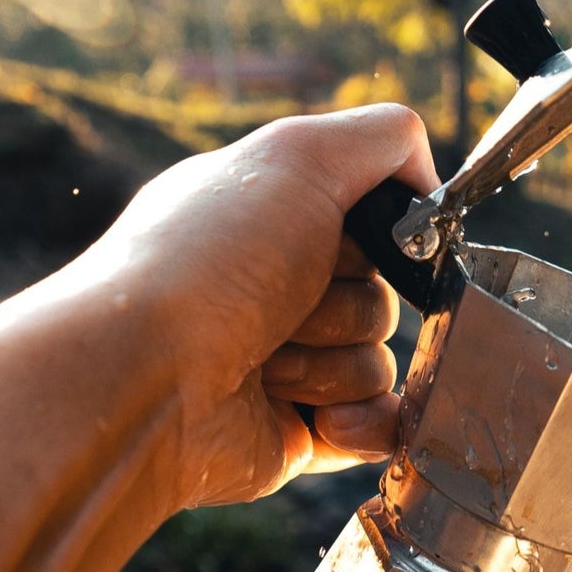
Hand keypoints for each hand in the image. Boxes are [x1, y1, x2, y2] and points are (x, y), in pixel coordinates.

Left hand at [66, 104, 438, 508]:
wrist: (140, 380)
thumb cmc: (205, 261)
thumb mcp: (297, 157)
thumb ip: (383, 139)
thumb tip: (432, 183)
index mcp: (269, 220)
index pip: (373, 219)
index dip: (376, 230)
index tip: (342, 235)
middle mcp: (273, 288)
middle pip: (383, 293)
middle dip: (344, 301)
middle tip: (282, 303)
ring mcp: (286, 364)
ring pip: (380, 360)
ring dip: (334, 362)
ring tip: (264, 363)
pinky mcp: (297, 432)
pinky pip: (377, 425)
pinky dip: (361, 422)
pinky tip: (319, 419)